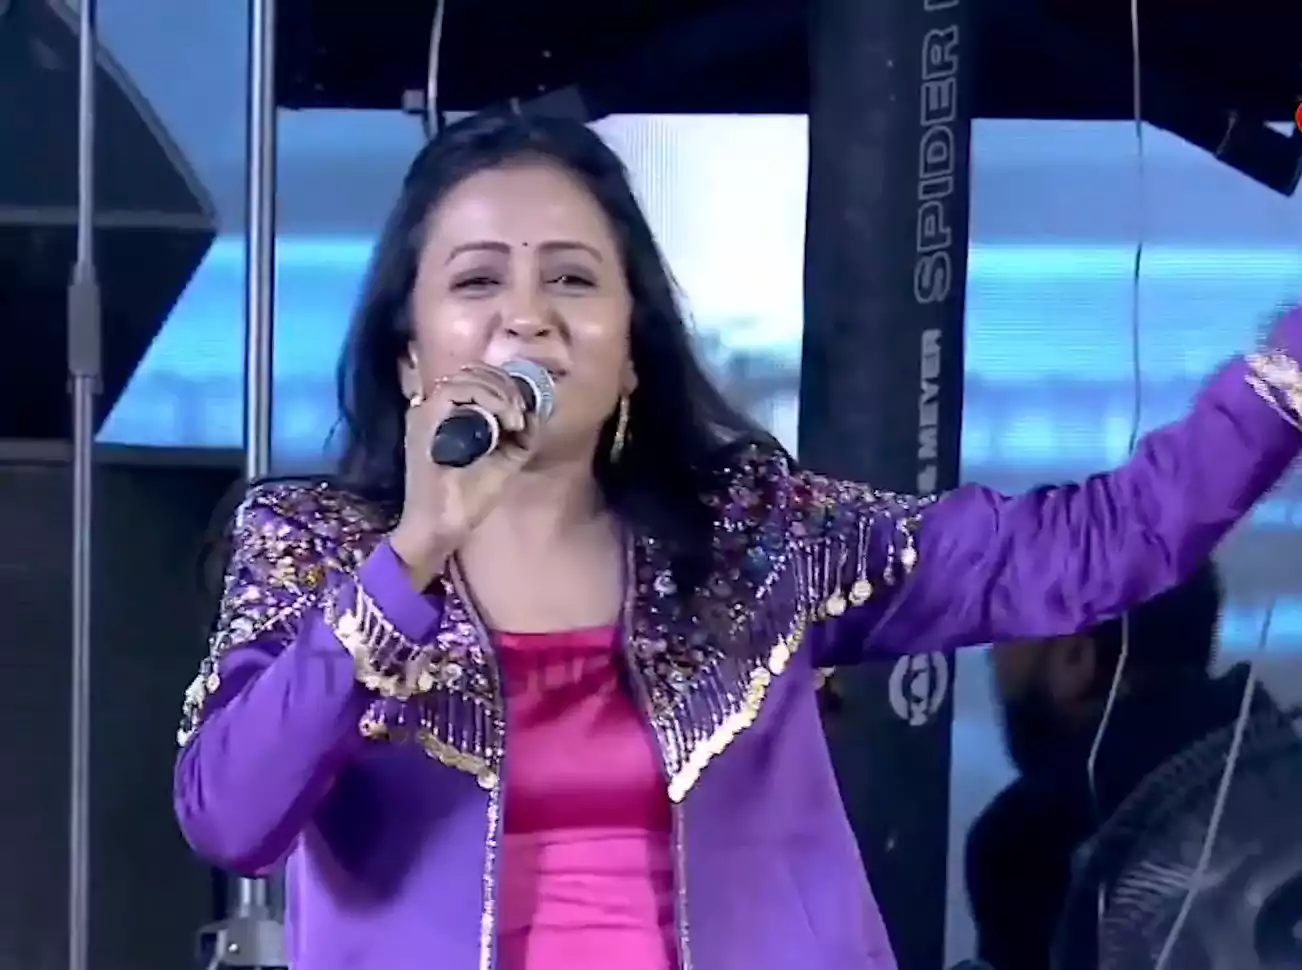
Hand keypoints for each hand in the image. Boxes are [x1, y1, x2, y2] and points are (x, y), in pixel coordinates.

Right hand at [389, 364, 539, 586]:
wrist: (438, 530)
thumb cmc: (464, 501)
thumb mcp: (503, 462)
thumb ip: (518, 438)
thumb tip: (534, 414)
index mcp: (447, 416)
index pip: (474, 378)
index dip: (503, 384)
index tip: (523, 411)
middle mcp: (432, 408)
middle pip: (472, 371)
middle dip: (506, 385)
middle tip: (521, 413)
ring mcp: (425, 412)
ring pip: (466, 376)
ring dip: (500, 391)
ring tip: (516, 418)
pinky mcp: (424, 420)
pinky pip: (457, 391)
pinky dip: (489, 398)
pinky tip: (508, 420)